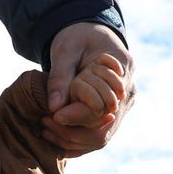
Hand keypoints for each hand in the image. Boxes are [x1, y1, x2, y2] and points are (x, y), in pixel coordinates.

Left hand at [44, 22, 133, 154]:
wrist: (90, 32)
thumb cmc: (78, 36)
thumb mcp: (66, 50)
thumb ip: (61, 77)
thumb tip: (54, 108)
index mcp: (123, 70)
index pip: (105, 107)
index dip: (78, 117)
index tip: (51, 116)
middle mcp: (127, 92)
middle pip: (105, 131)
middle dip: (72, 134)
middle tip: (45, 126)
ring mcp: (123, 105)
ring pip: (101, 138)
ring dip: (72, 141)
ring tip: (46, 131)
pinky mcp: (113, 112)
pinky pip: (97, 135)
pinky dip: (76, 141)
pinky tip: (55, 137)